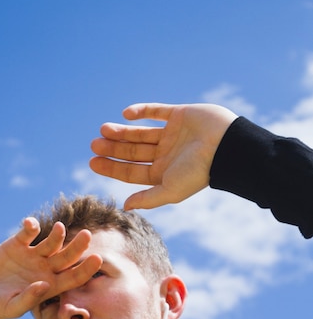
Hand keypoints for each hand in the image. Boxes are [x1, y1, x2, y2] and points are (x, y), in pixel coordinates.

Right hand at [0, 218, 101, 318]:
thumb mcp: (12, 308)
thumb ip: (29, 299)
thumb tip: (43, 285)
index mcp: (51, 285)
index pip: (74, 277)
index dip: (86, 269)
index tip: (97, 259)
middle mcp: (46, 268)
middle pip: (67, 256)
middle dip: (78, 247)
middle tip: (87, 235)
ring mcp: (33, 255)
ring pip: (51, 242)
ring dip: (57, 235)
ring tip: (59, 228)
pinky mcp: (17, 244)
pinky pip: (27, 233)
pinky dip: (30, 227)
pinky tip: (30, 224)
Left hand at [90, 103, 237, 209]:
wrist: (226, 146)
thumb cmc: (199, 172)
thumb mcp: (170, 190)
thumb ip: (147, 199)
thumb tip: (124, 206)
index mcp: (163, 173)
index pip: (131, 171)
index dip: (111, 167)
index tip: (92, 161)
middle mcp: (165, 155)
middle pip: (133, 152)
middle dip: (113, 148)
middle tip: (94, 144)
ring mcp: (172, 134)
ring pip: (140, 132)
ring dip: (122, 131)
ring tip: (103, 129)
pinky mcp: (180, 115)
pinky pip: (156, 111)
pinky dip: (141, 111)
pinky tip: (126, 114)